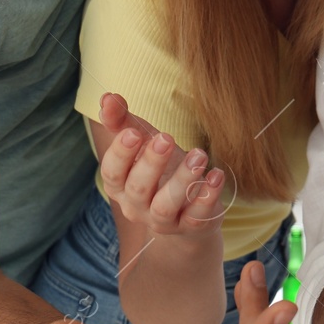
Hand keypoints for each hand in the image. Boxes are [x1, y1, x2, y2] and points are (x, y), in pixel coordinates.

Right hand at [96, 93, 225, 237]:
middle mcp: (137, 207)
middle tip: (166, 139)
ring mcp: (164, 221)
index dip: (120, 154)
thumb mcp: (143, 143)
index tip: (134, 133)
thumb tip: (107, 97)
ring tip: (199, 155)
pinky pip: (196, 217)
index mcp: (121, 186)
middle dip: (151, 163)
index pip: (112, 172)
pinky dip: (207, 198)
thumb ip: (123, 122)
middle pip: (138, 188)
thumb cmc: (161, 170)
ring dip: (182, 180)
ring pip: (166, 206)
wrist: (187, 212)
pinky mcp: (191, 227)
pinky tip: (216, 175)